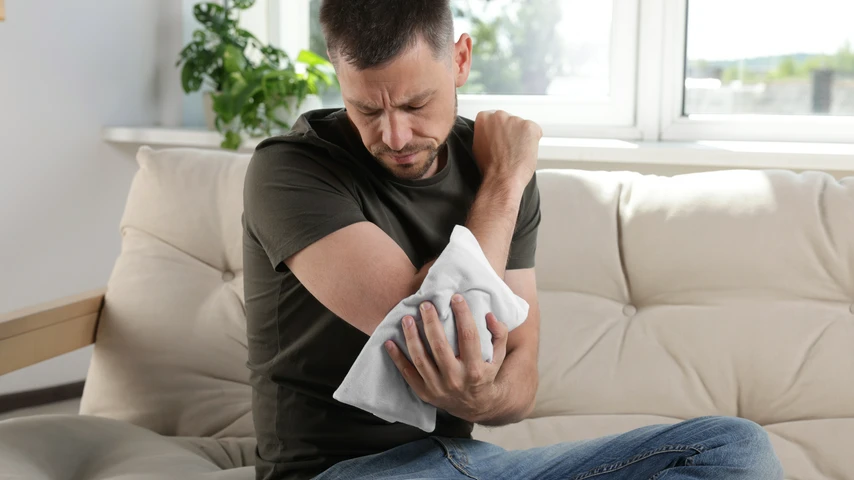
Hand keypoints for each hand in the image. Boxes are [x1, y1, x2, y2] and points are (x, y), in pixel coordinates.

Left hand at [384, 294, 508, 422]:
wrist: (477, 407)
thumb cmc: (486, 374)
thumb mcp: (499, 357)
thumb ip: (499, 334)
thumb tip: (488, 314)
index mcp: (475, 369)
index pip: (469, 336)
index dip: (463, 314)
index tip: (456, 298)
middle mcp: (456, 379)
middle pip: (439, 345)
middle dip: (431, 322)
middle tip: (425, 305)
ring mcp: (438, 387)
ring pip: (420, 358)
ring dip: (411, 336)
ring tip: (406, 319)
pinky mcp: (425, 393)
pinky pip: (407, 373)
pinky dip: (396, 357)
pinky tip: (389, 342)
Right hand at [472, 110, 542, 192]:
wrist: (502, 177)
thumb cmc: (490, 167)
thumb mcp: (478, 145)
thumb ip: (484, 133)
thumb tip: (490, 133)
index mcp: (484, 118)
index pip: (494, 118)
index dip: (498, 130)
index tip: (499, 139)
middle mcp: (499, 115)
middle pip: (509, 120)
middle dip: (510, 131)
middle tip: (509, 147)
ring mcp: (516, 120)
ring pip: (522, 126)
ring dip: (522, 136)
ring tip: (517, 152)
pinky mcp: (530, 126)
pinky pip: (535, 131)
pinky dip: (533, 140)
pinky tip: (525, 151)